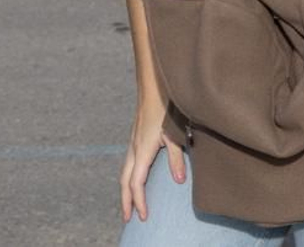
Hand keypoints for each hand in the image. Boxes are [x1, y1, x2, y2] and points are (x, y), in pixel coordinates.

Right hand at [120, 97, 185, 222]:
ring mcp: (133, 142)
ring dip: (126, 189)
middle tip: (128, 218)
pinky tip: (136, 178)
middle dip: (126, 201)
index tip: (143, 216)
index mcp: (142, 150)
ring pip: (124, 171)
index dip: (139, 201)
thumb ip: (176, 157)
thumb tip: (179, 180)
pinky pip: (128, 162)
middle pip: (124, 181)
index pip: (136, 183)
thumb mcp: (174, 133)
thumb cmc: (166, 106)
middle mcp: (134, 148)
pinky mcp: (136, 136)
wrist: (153, 84)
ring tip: (130, 203)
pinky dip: (128, 176)